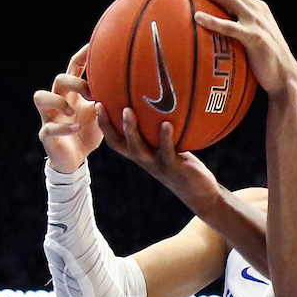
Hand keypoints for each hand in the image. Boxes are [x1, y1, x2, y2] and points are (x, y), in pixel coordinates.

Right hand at [33, 45, 101, 173]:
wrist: (74, 159)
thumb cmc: (88, 132)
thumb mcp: (101, 115)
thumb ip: (110, 101)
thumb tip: (135, 89)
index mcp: (72, 94)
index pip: (74, 69)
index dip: (82, 56)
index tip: (92, 46)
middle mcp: (58, 101)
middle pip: (59, 80)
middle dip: (74, 82)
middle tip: (91, 93)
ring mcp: (49, 117)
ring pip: (40, 97)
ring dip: (57, 100)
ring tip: (71, 110)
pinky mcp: (46, 135)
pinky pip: (48, 128)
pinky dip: (63, 127)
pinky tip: (76, 128)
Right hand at [96, 105, 219, 209]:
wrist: (200, 193)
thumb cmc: (185, 166)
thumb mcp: (170, 147)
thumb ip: (162, 132)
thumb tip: (162, 103)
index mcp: (140, 154)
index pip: (115, 140)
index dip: (103, 124)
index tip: (95, 103)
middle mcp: (144, 160)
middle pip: (119, 144)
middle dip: (107, 125)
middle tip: (100, 105)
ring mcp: (157, 165)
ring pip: (138, 149)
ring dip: (131, 130)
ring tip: (127, 110)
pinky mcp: (173, 169)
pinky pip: (167, 152)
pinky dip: (165, 138)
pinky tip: (167, 124)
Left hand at [179, 0, 296, 95]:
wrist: (286, 77)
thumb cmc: (266, 61)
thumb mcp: (254, 37)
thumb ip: (239, 28)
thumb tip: (215, 28)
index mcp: (257, 8)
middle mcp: (257, 10)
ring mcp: (257, 22)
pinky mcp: (255, 38)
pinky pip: (230, 26)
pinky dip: (213, 20)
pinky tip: (197, 18)